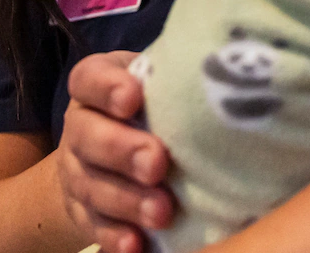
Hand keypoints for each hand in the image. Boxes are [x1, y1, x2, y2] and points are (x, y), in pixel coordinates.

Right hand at [58, 50, 173, 252]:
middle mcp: (80, 128)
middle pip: (88, 136)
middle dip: (123, 150)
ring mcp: (78, 173)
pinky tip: (138, 244)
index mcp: (97, 89)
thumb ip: (175, 78)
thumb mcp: (156, 83)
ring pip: (93, 186)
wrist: (106, 158)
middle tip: (157, 163)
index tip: (133, 97)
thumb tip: (231, 74)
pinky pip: (94, 226)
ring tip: (162, 211)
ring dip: (127, 200)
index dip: (106, 87)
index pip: (88, 79)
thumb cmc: (150, 108)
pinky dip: (115, 237)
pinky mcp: (83, 213)